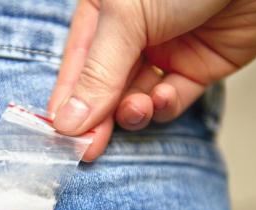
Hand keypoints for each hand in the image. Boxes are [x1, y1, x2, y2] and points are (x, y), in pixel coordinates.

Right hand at [48, 0, 255, 160]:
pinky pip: (171, 100)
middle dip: (98, 119)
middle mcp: (129, 38)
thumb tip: (68, 120)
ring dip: (133, 111)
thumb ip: (98, 72)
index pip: (76, 66)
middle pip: (104, 90)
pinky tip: (162, 98)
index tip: (61, 135)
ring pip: (135, 99)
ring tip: (135, 109)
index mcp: (102, 16)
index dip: (68, 102)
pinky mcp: (195, 70)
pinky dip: (165, 106)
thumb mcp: (126, 18)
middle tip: (89, 148)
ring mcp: (162, 55)